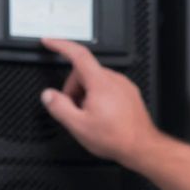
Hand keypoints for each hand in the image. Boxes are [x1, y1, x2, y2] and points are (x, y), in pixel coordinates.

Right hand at [39, 37, 157, 165]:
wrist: (141, 147)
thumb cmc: (115, 138)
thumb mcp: (79, 126)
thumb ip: (59, 107)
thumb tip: (48, 95)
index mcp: (100, 83)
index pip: (78, 54)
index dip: (60, 45)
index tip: (49, 42)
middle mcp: (114, 80)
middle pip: (84, 73)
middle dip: (73, 88)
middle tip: (73, 109)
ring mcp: (124, 86)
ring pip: (95, 81)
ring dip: (85, 95)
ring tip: (88, 116)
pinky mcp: (129, 94)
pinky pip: (108, 88)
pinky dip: (98, 98)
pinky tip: (100, 116)